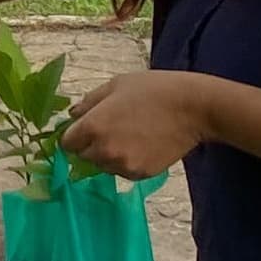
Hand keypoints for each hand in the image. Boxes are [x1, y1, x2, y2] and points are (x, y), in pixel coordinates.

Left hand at [62, 70, 214, 178]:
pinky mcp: (140, 174)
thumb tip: (73, 116)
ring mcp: (122, 165)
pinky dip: (127, 161)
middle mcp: (103, 150)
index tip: (86, 128)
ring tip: (130, 135)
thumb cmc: (153, 90)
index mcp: (93, 126)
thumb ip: (89, 102)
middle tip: (112, 129)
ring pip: (103, 165)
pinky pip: (123, 171)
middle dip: (91, 145)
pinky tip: (143, 144)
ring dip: (109, 155)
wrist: (192, 108)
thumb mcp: (116, 85)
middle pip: (83, 156)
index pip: (67, 143)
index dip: (74, 135)